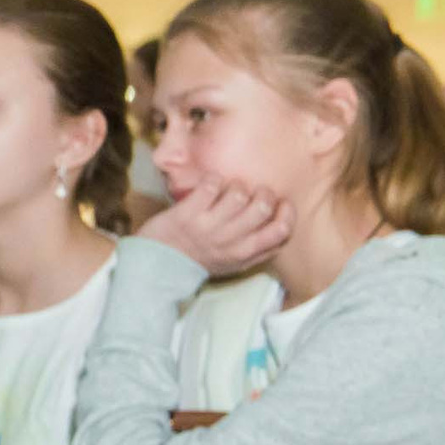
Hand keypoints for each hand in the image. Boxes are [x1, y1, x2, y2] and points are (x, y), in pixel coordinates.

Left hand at [137, 179, 293, 277]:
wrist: (158, 265)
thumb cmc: (201, 259)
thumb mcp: (235, 263)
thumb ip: (260, 249)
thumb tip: (284, 226)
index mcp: (244, 253)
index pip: (280, 232)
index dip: (286, 212)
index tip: (281, 202)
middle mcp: (228, 242)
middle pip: (262, 208)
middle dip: (263, 192)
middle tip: (253, 191)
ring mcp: (207, 228)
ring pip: (238, 195)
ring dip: (236, 185)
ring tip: (228, 189)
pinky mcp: (186, 214)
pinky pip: (209, 186)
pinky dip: (213, 179)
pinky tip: (210, 184)